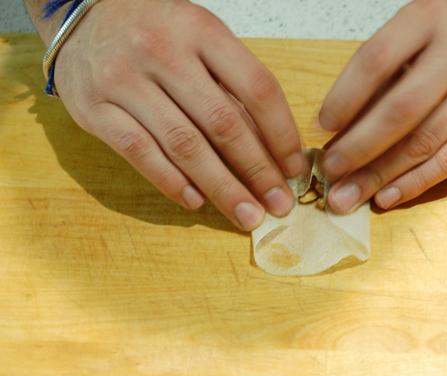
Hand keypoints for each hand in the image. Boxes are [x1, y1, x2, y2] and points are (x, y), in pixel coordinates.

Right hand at [53, 0, 306, 230]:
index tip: (295, 169)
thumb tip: (269, 144)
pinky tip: (195, 201)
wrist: (83, 14)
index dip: (281, 134)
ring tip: (246, 215)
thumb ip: (230, 84)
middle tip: (278, 204)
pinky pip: (139, 152)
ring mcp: (124, 80)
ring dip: (221, 187)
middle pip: (223, 123)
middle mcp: (163, 52)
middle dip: (257, 171)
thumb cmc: (156, 31)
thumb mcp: (200, 38)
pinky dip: (170, 181)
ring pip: (183, 144)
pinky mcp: (94, 108)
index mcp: (201, 31)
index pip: (257, 88)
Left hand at [319, 0, 446, 213]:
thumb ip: (392, 63)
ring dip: (380, 175)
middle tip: (329, 175)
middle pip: (399, 111)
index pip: (375, 62)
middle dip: (357, 150)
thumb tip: (346, 118)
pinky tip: (388, 195)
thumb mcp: (426, 21)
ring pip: (425, 142)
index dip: (343, 99)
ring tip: (348, 196)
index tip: (321, 128)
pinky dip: (417, 181)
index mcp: (432, 17)